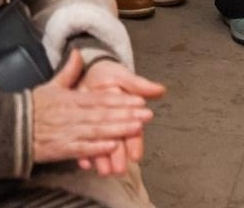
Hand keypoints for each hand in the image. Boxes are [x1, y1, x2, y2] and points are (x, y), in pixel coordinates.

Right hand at [30, 51, 154, 166]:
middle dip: (127, 115)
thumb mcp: (50, 85)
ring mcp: (68, 131)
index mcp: (70, 98)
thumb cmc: (32, 107)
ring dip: (118, 129)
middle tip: (147, 115)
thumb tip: (77, 52)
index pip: (101, 99)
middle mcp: (72, 114)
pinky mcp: (62, 148)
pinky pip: (83, 148)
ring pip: (97, 130)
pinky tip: (112, 146)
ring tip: (136, 128)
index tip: (139, 101)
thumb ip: (68, 71)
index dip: (121, 100)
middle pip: (104, 114)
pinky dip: (98, 147)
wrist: (10, 126)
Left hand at [74, 60, 165, 176]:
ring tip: (103, 172)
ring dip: (102, 160)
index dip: (135, 143)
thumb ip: (139, 85)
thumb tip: (161, 89)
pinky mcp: (82, 129)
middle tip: (120, 170)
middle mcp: (113, 124)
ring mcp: (98, 128)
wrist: (87, 71)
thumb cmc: (108, 75)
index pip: (133, 130)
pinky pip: (82, 143)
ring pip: (101, 146)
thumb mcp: (123, 76)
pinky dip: (83, 154)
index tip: (136, 155)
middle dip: (119, 157)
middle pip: (117, 142)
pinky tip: (83, 163)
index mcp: (126, 113)